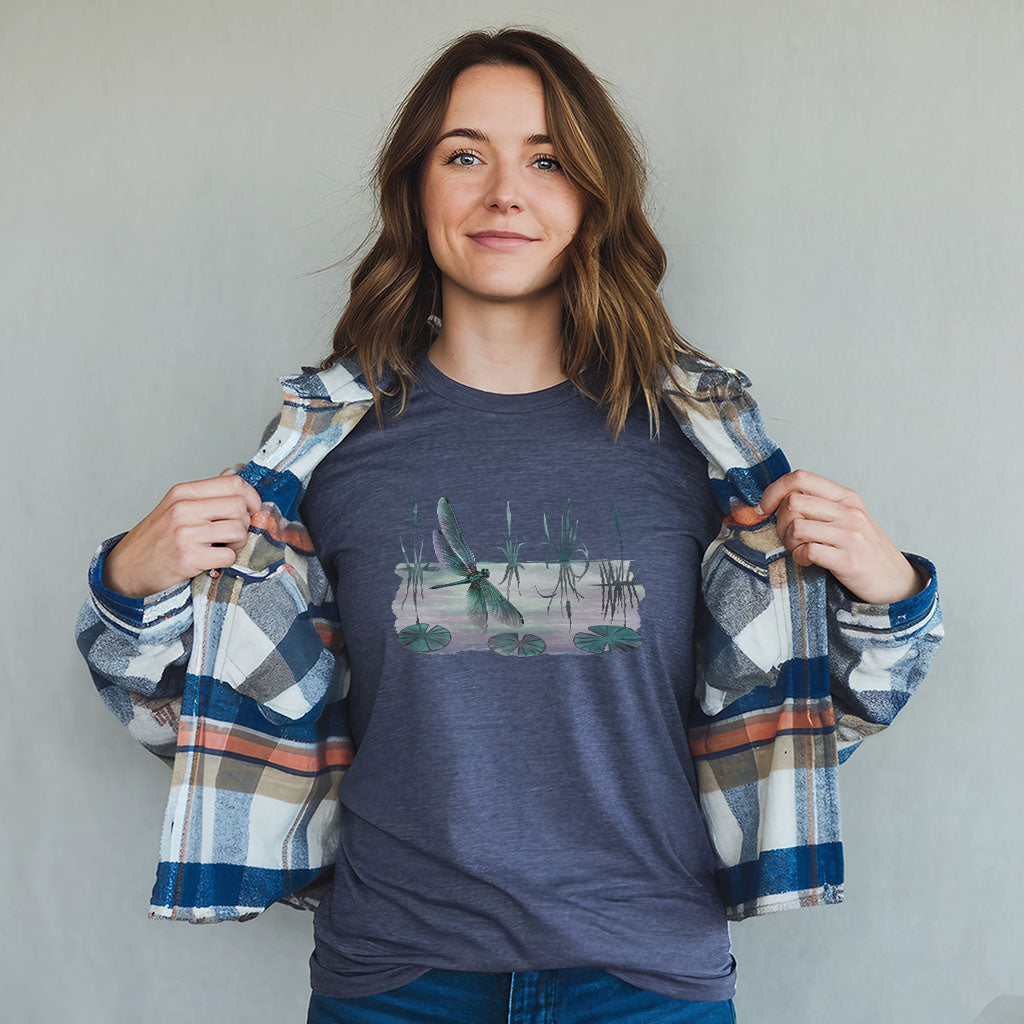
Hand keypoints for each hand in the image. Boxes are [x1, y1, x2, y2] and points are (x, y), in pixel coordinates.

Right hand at [103, 470, 262, 598]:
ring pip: (239, 530)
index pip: (234, 483)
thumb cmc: (154, 539)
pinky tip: (212, 559)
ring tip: (221, 546)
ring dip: (237, 543)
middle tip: (232, 533)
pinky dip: (227, 560)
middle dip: (244, 523)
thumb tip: (234, 473)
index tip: (250, 509)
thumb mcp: (176, 506)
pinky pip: (229, 556)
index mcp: (184, 493)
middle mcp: (184, 509)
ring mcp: (186, 533)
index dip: (251, 497)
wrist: (127, 568)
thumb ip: (207, 493)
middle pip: (240, 506)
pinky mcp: (189, 557)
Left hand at [754, 469, 928, 604]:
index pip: (800, 478)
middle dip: (780, 523)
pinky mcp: (849, 560)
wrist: (897, 582)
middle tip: (788, 538)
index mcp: (846, 497)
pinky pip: (807, 551)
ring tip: (799, 550)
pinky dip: (799, 558)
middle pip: (792, 502)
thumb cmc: (864, 550)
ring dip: (788, 542)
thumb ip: (818, 507)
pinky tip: (808, 562)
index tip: (763, 509)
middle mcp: (849, 512)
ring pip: (796, 526)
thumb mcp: (847, 519)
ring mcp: (851, 535)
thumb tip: (775, 501)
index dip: (773, 491)